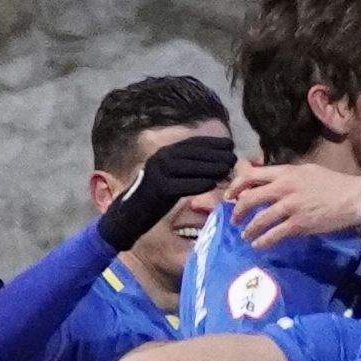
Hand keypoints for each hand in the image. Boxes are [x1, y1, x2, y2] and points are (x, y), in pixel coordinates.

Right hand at [99, 134, 236, 253]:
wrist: (127, 216)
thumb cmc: (154, 199)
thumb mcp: (170, 178)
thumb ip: (187, 169)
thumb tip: (216, 163)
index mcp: (163, 153)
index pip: (192, 144)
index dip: (212, 143)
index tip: (230, 144)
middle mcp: (159, 159)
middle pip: (193, 154)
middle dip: (215, 155)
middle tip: (233, 158)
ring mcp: (157, 173)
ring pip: (189, 168)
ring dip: (210, 168)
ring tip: (227, 170)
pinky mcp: (158, 190)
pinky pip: (182, 185)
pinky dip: (199, 184)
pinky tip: (213, 184)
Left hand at [232, 159, 360, 250]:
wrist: (354, 197)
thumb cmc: (332, 183)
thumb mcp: (306, 171)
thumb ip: (285, 176)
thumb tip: (266, 182)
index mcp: (286, 173)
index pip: (252, 176)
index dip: (236, 186)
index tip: (230, 196)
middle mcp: (284, 188)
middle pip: (249, 198)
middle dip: (238, 211)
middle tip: (235, 219)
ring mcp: (291, 207)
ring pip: (259, 219)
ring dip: (249, 229)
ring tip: (246, 235)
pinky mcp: (298, 224)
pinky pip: (273, 235)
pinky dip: (262, 241)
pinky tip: (258, 245)